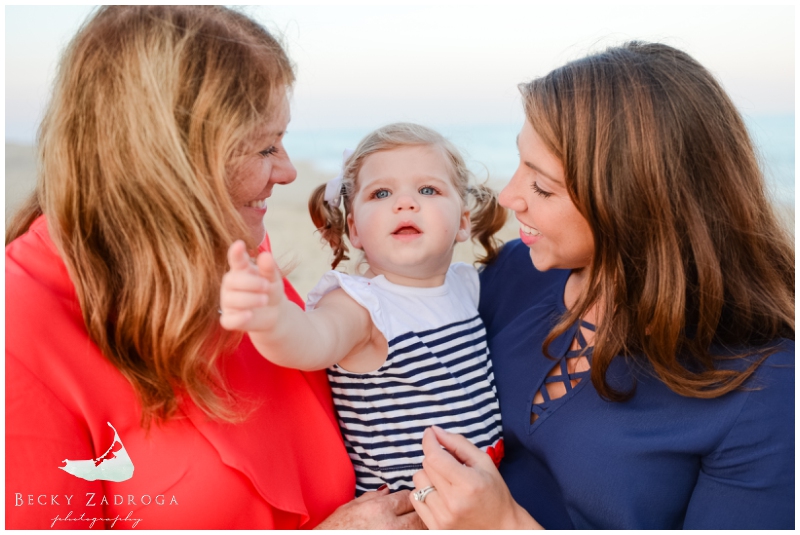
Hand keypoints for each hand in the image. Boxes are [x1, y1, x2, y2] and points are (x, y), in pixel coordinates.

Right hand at [219, 240, 284, 332]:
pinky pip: (228, 320)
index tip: (240, 244)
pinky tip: (250, 314)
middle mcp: (230, 285)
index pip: (236, 260)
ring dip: (249, 299)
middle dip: (250, 283)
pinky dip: (238, 318)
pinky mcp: (230, 319)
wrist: (274, 313)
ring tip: (265, 299)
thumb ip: (268, 268)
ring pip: (231, 300)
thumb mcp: (273, 278)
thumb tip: (266, 255)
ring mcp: (228, 302)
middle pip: (231, 281)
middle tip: (266, 286)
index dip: (236, 253)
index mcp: (241, 270)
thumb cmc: (269, 290)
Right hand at [315, 487, 425, 529]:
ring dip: (418, 527)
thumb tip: (388, 490)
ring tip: (412, 525)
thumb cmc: (335, 528)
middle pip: (419, 515)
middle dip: (419, 513)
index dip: (410, 498)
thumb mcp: (350, 507)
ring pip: (419, 530)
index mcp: (378, 508)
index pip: (407, 497)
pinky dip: (411, 533)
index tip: (408, 501)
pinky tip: (406, 531)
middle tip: (416, 514)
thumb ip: (372, 497)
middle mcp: (389, 525)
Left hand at [410, 426, 541, 529]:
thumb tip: (435, 431)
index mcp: (468, 484)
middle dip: (435, 459)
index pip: (435, 457)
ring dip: (429, 476)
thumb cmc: (495, 493)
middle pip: (426, 467)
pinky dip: (424, 492)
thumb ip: (458, 444)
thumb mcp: (483, 463)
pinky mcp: (435, 527)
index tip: (430, 434)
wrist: (501, 527)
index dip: (429, 441)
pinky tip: (440, 495)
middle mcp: (453, 503)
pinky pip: (415, 499)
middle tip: (450, 465)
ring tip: (446, 482)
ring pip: (418, 482)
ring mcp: (442, 518)